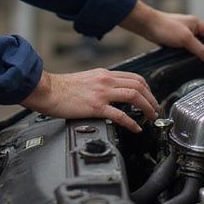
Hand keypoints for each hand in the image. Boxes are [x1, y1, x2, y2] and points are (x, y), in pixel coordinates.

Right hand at [21, 67, 159, 133]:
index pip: (134, 77)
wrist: (47, 90)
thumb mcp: (87, 79)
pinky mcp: (95, 106)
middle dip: (152, 99)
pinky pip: (120, 115)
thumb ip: (102, 84)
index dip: (147, 89)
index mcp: (104, 74)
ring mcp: (101, 93)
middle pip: (139, 86)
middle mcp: (106, 81)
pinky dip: (131, 122)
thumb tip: (113, 92)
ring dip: (147, 108)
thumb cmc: (62, 88)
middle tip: (155, 110)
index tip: (151, 99)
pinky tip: (135, 128)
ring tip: (151, 118)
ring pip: (134, 96)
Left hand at [119, 0, 203, 68]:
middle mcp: (191, 26)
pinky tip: (195, 57)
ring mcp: (183, 32)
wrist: (146, 25)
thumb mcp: (185, 40)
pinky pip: (190, 45)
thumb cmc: (164, 28)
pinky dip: (195, 50)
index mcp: (196, 23)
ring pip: (199, 41)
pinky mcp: (175, 38)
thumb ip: (201, 50)